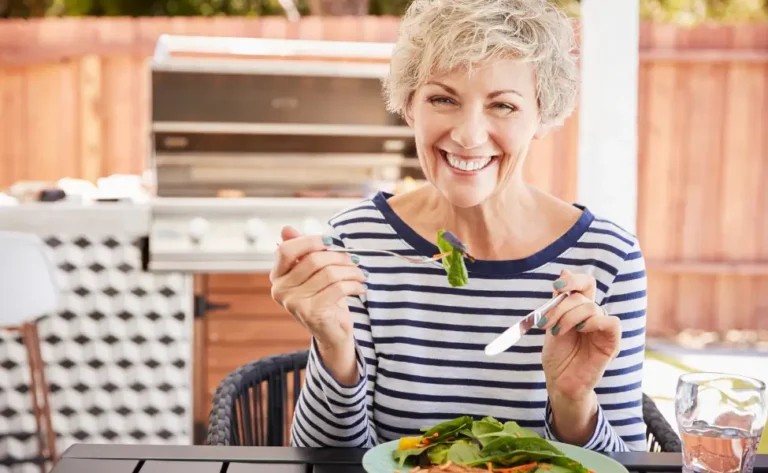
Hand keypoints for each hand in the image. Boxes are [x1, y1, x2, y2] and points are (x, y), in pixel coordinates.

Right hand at [270, 226, 366, 380]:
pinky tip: (361, 287)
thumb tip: (286, 228)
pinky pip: (337, 289)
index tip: (330, 241)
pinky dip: (354, 285)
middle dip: (339, 257)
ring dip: (350, 271)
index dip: (309, 241)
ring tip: (360, 274)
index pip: (286, 250)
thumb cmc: (324, 298)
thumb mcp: (312, 273)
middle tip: (354, 259)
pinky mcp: (311, 313)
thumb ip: (301, 252)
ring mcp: (294, 303)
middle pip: (312, 260)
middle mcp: (280, 290)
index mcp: (277, 277)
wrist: (332, 333)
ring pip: (328, 273)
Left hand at [540, 269, 620, 401]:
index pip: (585, 284)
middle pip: (584, 295)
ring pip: (592, 307)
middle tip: (547, 323)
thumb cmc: (557, 356)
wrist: (559, 382)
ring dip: (569, 317)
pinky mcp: (611, 343)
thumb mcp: (552, 324)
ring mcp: (602, 329)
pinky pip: (611, 322)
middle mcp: (593, 316)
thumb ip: (559, 301)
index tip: (557, 286)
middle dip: (561, 306)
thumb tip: (564, 271)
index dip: (573, 280)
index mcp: (580, 309)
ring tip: (557, 332)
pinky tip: (580, 331)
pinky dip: (594, 322)